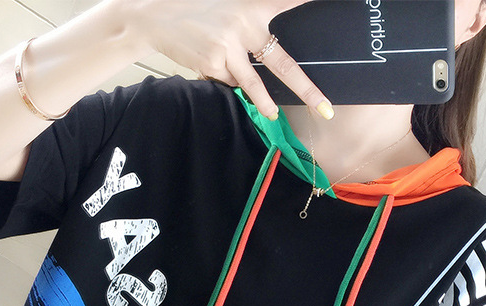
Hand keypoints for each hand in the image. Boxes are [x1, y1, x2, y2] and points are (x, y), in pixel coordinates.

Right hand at [130, 0, 332, 118]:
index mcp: (253, 5)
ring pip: (253, 82)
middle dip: (306, 88)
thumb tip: (268, 55)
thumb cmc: (199, 9)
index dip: (310, 1)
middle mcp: (245, 24)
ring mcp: (229, 46)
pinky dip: (224, 79)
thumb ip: (251, 20)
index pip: (289, 3)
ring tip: (272, 115)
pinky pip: (228, 81)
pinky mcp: (213, 61)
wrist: (157, 16)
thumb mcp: (229, 5)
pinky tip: (211, 64)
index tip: (327, 5)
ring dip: (264, 102)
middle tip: (324, 108)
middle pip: (282, 63)